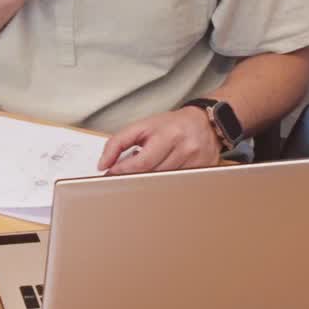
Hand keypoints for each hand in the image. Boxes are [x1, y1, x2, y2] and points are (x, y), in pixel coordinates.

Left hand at [96, 106, 222, 174]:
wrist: (205, 123)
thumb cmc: (172, 124)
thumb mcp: (142, 126)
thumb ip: (119, 142)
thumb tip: (103, 164)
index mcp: (168, 134)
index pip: (141, 162)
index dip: (123, 171)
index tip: (111, 174)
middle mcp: (184, 148)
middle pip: (152, 175)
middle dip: (135, 176)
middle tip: (125, 176)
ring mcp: (195, 162)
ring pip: (164, 182)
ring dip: (150, 180)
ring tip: (147, 170)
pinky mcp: (202, 172)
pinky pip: (177, 185)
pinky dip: (166, 182)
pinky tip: (163, 173)